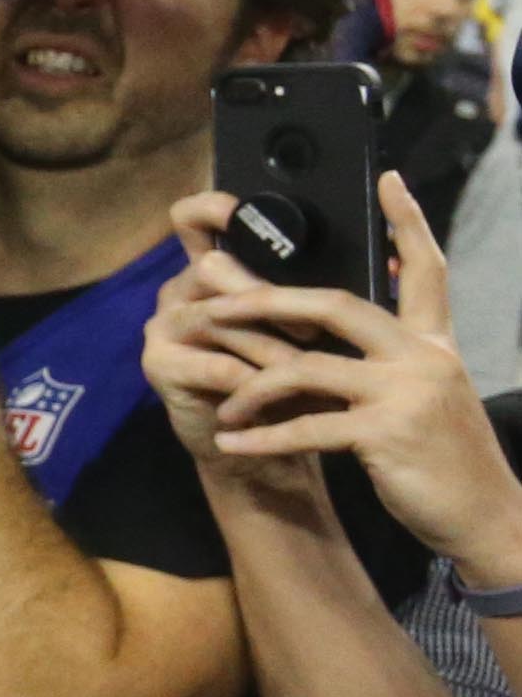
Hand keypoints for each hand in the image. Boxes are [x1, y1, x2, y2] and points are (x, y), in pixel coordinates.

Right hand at [141, 197, 304, 491]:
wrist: (266, 454)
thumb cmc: (296, 387)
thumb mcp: (313, 333)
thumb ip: (328, 294)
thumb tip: (395, 259)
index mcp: (218, 273)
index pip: (195, 219)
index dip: (214, 208)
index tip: (243, 211)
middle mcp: (183, 290)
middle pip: (212, 266)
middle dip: (268, 298)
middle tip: (313, 333)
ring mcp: (165, 326)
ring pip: (220, 318)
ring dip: (271, 349)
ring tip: (310, 372)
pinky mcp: (161, 364)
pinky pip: (217, 364)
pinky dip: (256, 384)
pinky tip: (281, 400)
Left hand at [181, 174, 521, 583]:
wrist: (486, 517)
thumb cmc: (444, 460)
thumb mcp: (427, 397)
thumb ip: (392, 362)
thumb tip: (335, 333)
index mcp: (433, 343)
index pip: (427, 269)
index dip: (408, 222)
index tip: (389, 179)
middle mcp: (423, 356)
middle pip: (334, 304)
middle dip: (264, 299)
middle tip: (210, 298)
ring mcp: (406, 392)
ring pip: (306, 368)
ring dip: (250, 384)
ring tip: (218, 400)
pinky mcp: (387, 434)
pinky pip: (307, 426)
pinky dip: (263, 436)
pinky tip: (230, 442)